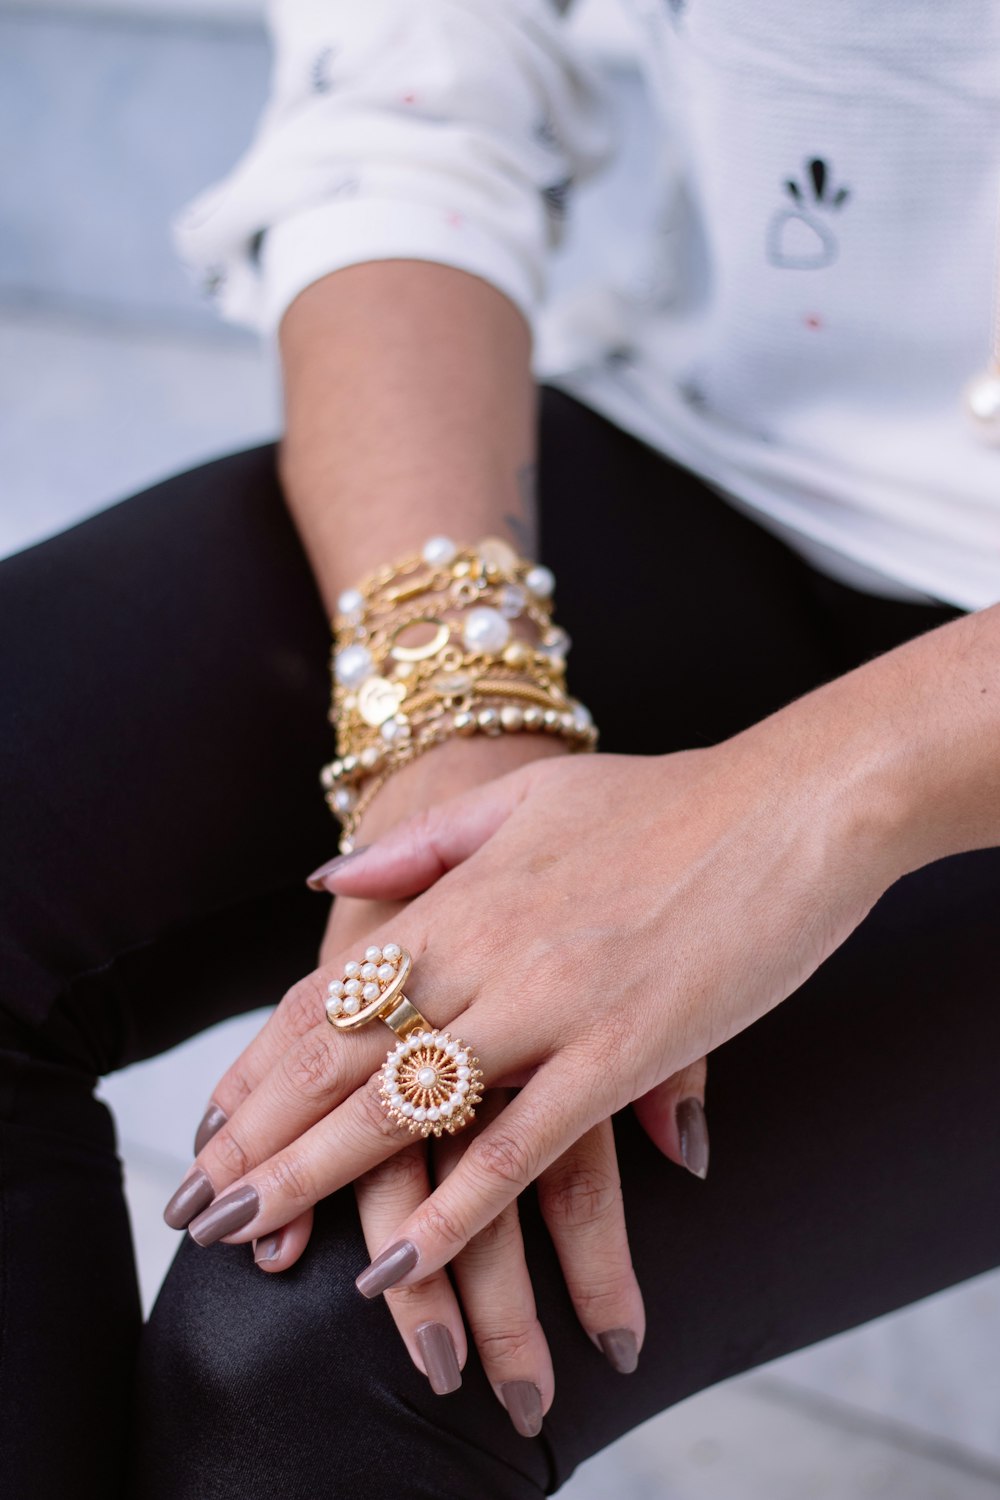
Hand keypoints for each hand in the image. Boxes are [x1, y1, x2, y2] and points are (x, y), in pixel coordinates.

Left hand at [172, 719, 895, 1296]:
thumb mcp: (526, 799)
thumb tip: (327, 873)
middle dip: (259, 1137)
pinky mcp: (625, 1049)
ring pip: (408, 1104)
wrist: (791, 802)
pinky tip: (400, 1263)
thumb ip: (421, 844)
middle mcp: (487, 951)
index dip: (261, 1067)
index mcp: (460, 896)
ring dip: (319, 1177)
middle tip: (195, 1204)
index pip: (330, 995)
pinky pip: (522, 1144)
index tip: (210, 1128)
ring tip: (249, 1236)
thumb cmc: (664, 799)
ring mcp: (552, 1003)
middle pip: (344, 1057)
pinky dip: (455, 1210)